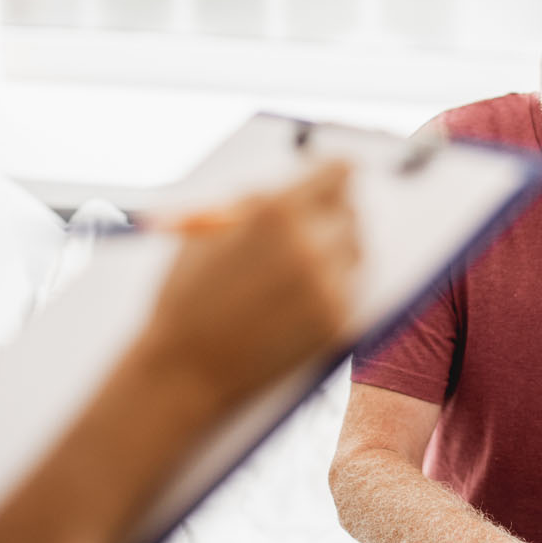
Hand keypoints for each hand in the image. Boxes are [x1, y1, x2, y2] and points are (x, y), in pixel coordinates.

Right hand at [138, 161, 359, 414]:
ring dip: (336, 251)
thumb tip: (297, 181)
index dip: (331, 174)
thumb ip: (256, 200)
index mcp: (278, 212)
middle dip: (330, 215)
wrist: (184, 370)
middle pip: (351, 211)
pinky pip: (353, 290)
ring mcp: (330, 288)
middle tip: (310, 226)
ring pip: (357, 251)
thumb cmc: (185, 297)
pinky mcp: (338, 325)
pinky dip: (334, 288)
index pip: (337, 171)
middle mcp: (311, 246)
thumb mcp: (209, 228)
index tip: (331, 179)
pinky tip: (297, 298)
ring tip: (296, 268)